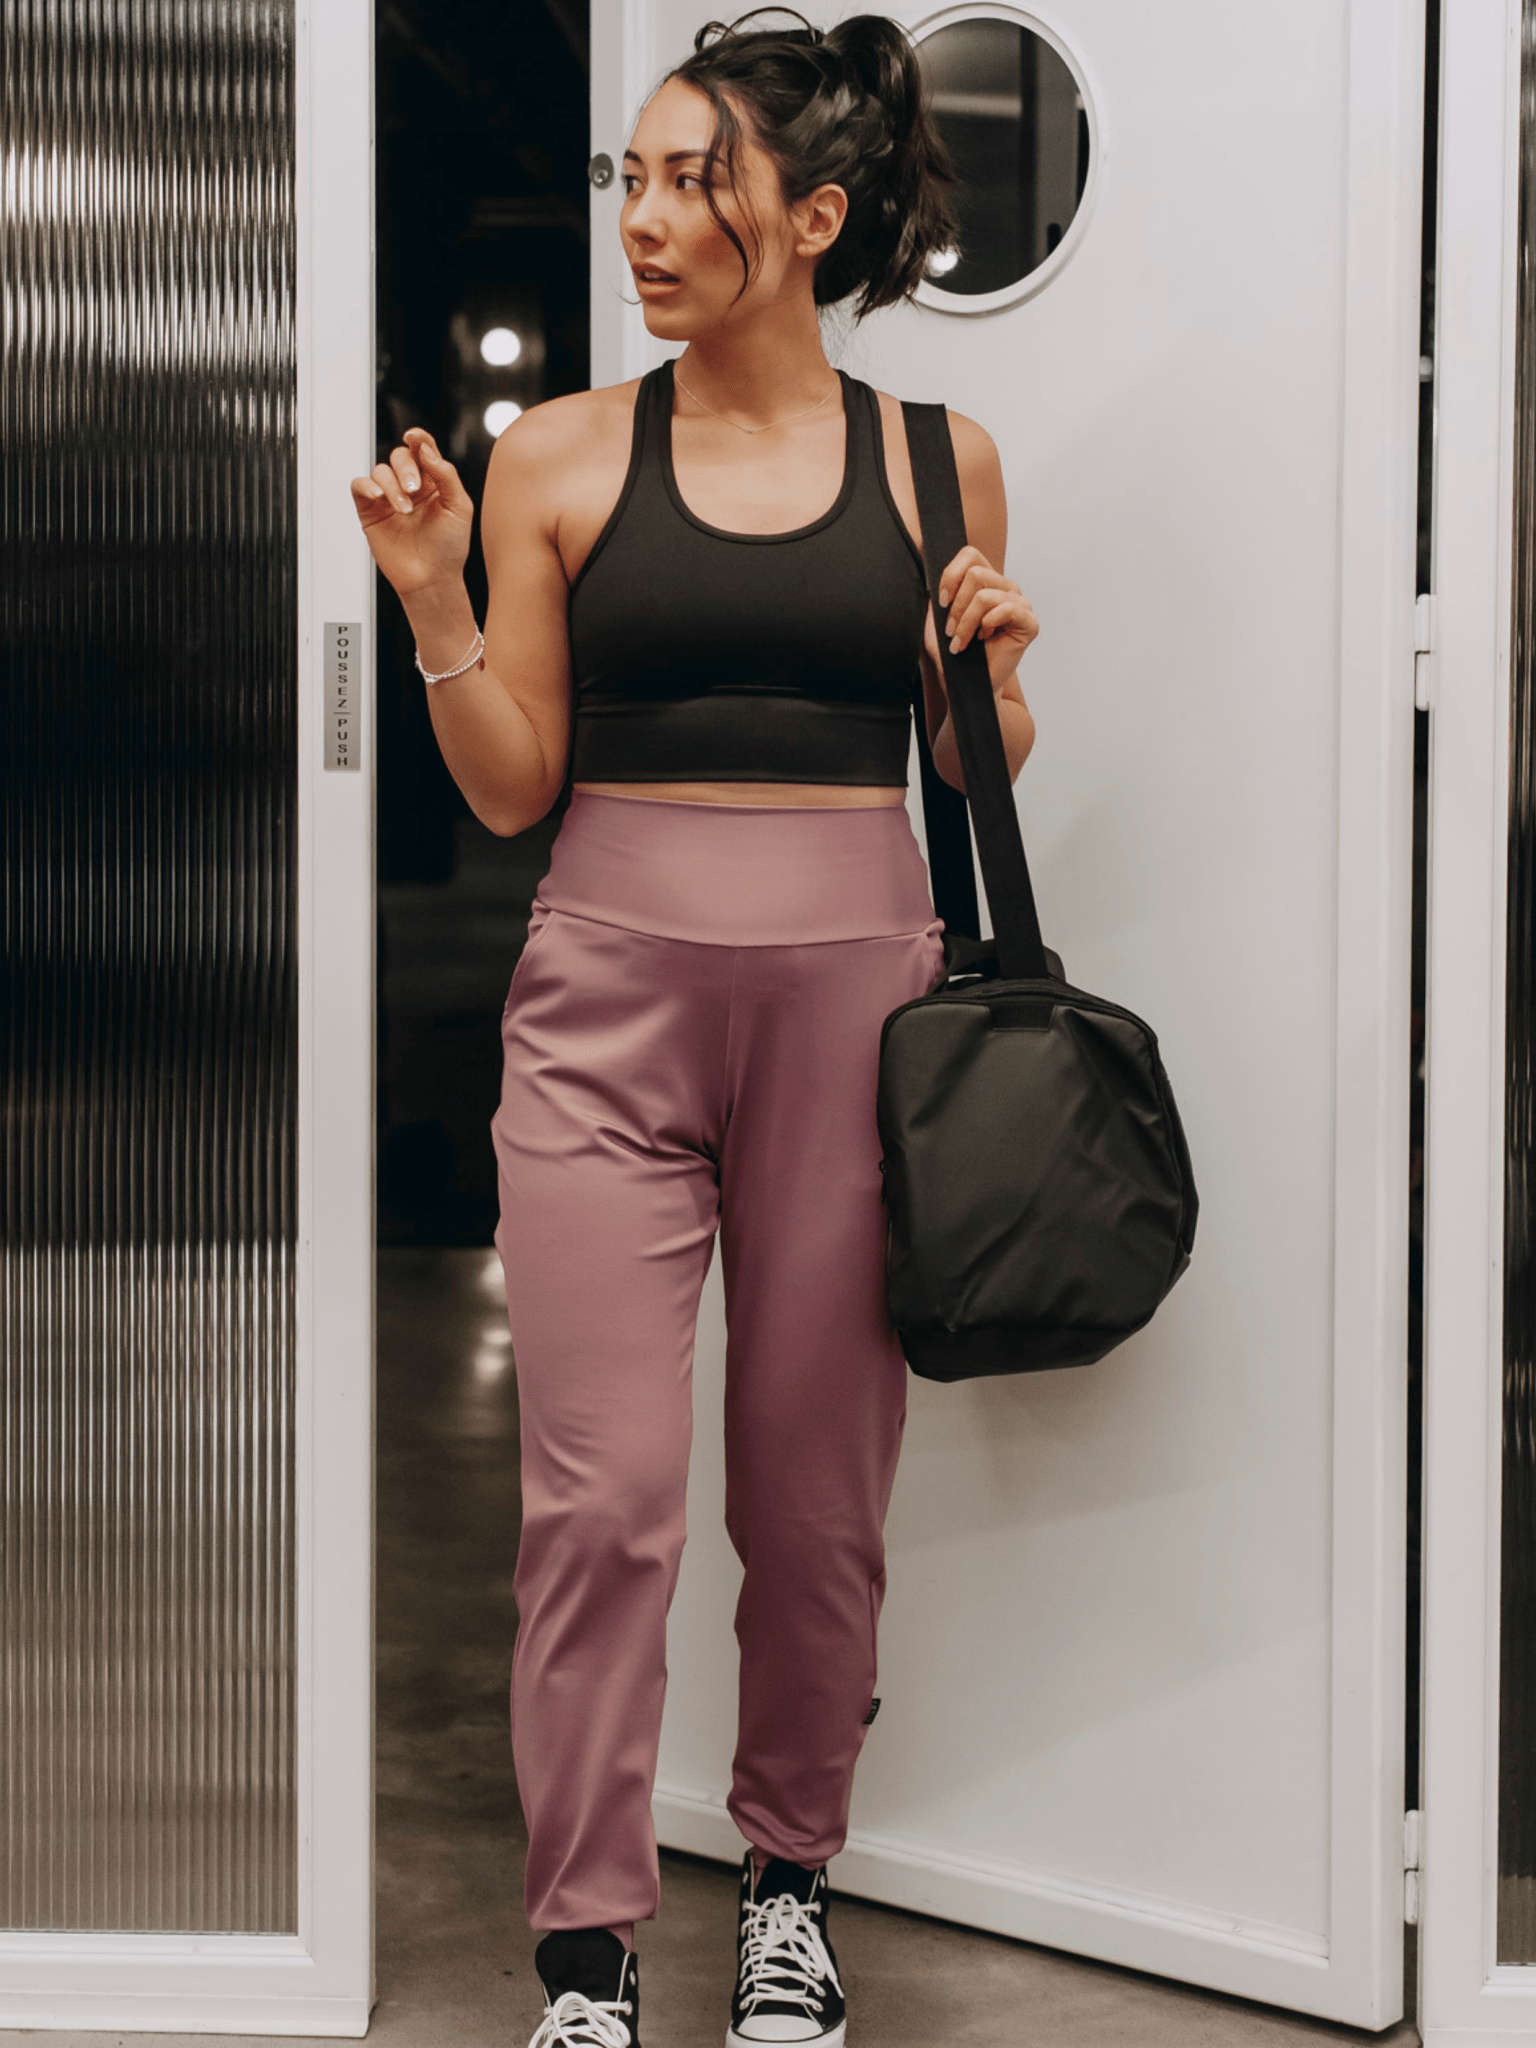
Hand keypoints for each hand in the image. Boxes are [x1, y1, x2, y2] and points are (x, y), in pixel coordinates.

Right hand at [348, 427, 474, 597]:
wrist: (431, 578)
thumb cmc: (449, 547)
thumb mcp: (459, 507)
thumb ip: (446, 475)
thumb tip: (426, 449)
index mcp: (433, 480)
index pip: (422, 449)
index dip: (417, 438)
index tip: (413, 437)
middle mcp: (410, 485)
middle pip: (399, 456)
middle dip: (405, 469)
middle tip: (414, 490)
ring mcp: (389, 497)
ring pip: (380, 471)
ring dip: (391, 486)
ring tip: (404, 510)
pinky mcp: (370, 511)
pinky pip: (359, 486)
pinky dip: (365, 485)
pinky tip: (378, 496)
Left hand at [922, 544, 1038, 691]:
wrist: (965, 684)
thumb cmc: (952, 654)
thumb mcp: (936, 620)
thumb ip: (939, 594)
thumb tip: (934, 572)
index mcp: (985, 582)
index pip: (970, 554)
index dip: (952, 574)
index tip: (941, 602)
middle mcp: (1004, 588)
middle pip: (977, 573)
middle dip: (957, 606)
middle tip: (951, 631)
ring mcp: (1019, 604)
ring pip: (986, 595)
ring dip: (966, 622)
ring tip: (962, 642)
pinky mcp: (1029, 623)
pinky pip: (1007, 609)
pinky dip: (988, 624)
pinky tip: (985, 639)